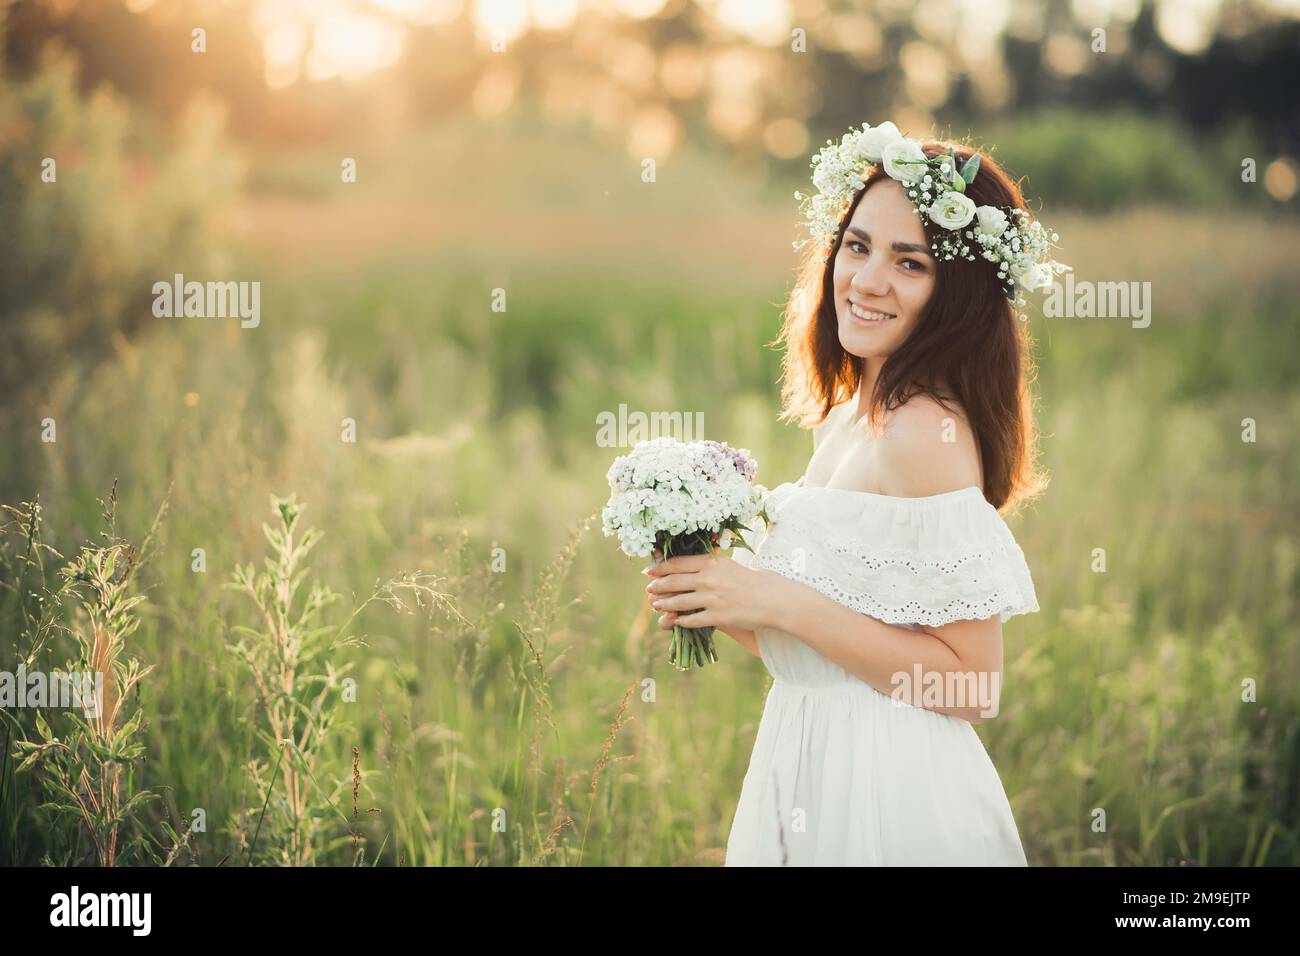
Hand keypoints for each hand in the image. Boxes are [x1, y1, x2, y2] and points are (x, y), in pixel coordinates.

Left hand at [643, 550, 781, 632]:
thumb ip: (712, 565)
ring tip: (657, 605)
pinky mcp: (717, 617)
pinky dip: (681, 621)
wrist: (774, 600)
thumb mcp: (731, 565)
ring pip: (678, 602)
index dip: (660, 567)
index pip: (677, 563)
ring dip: (664, 604)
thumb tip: (695, 565)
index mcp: (712, 562)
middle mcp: (708, 579)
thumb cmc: (756, 581)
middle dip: (658, 586)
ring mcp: (711, 599)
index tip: (649, 570)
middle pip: (673, 582)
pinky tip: (676, 621)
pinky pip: (692, 620)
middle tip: (649, 589)